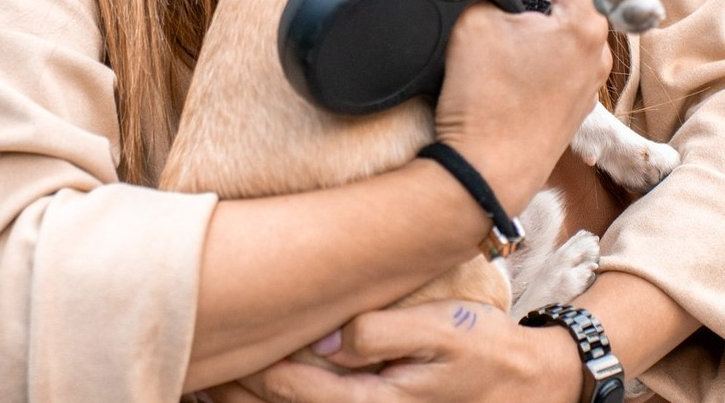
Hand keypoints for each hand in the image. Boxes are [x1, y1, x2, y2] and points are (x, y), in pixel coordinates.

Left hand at [196, 300, 583, 402]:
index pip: (291, 391)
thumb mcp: (441, 329)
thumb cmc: (486, 352)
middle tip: (195, 367)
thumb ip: (382, 332)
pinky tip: (264, 394)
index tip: (214, 348)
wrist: (529, 390)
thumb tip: (329, 335)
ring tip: (213, 384)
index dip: (248, 372)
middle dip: (238, 394)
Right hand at [432, 0, 612, 214]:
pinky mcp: (571, 100)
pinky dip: (543, 22)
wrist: (482, 174)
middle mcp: (597, 47)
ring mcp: (587, 77)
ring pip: (568, 12)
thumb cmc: (481, 98)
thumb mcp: (472, 21)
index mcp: (582, 20)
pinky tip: (517, 21)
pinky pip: (561, 43)